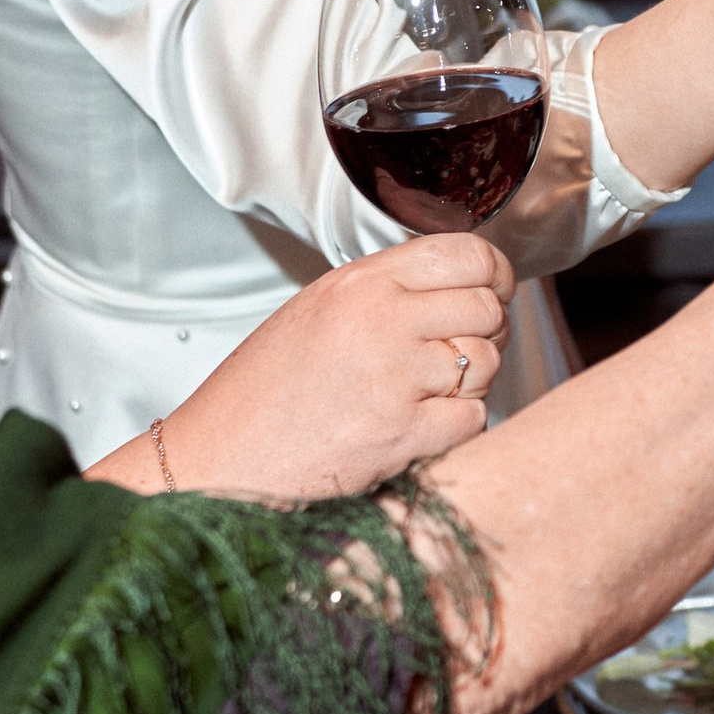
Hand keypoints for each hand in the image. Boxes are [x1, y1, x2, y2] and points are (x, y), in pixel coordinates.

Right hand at [102, 234, 511, 498]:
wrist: (219, 460)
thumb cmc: (260, 394)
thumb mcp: (316, 311)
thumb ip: (384, 291)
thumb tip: (455, 284)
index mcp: (359, 284)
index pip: (467, 254)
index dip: (493, 274)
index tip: (494, 290)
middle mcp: (381, 321)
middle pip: (487, 307)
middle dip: (487, 331)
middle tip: (461, 350)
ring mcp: (394, 378)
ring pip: (485, 362)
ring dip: (472, 382)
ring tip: (433, 393)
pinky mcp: (401, 435)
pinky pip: (472, 417)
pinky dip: (459, 426)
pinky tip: (425, 426)